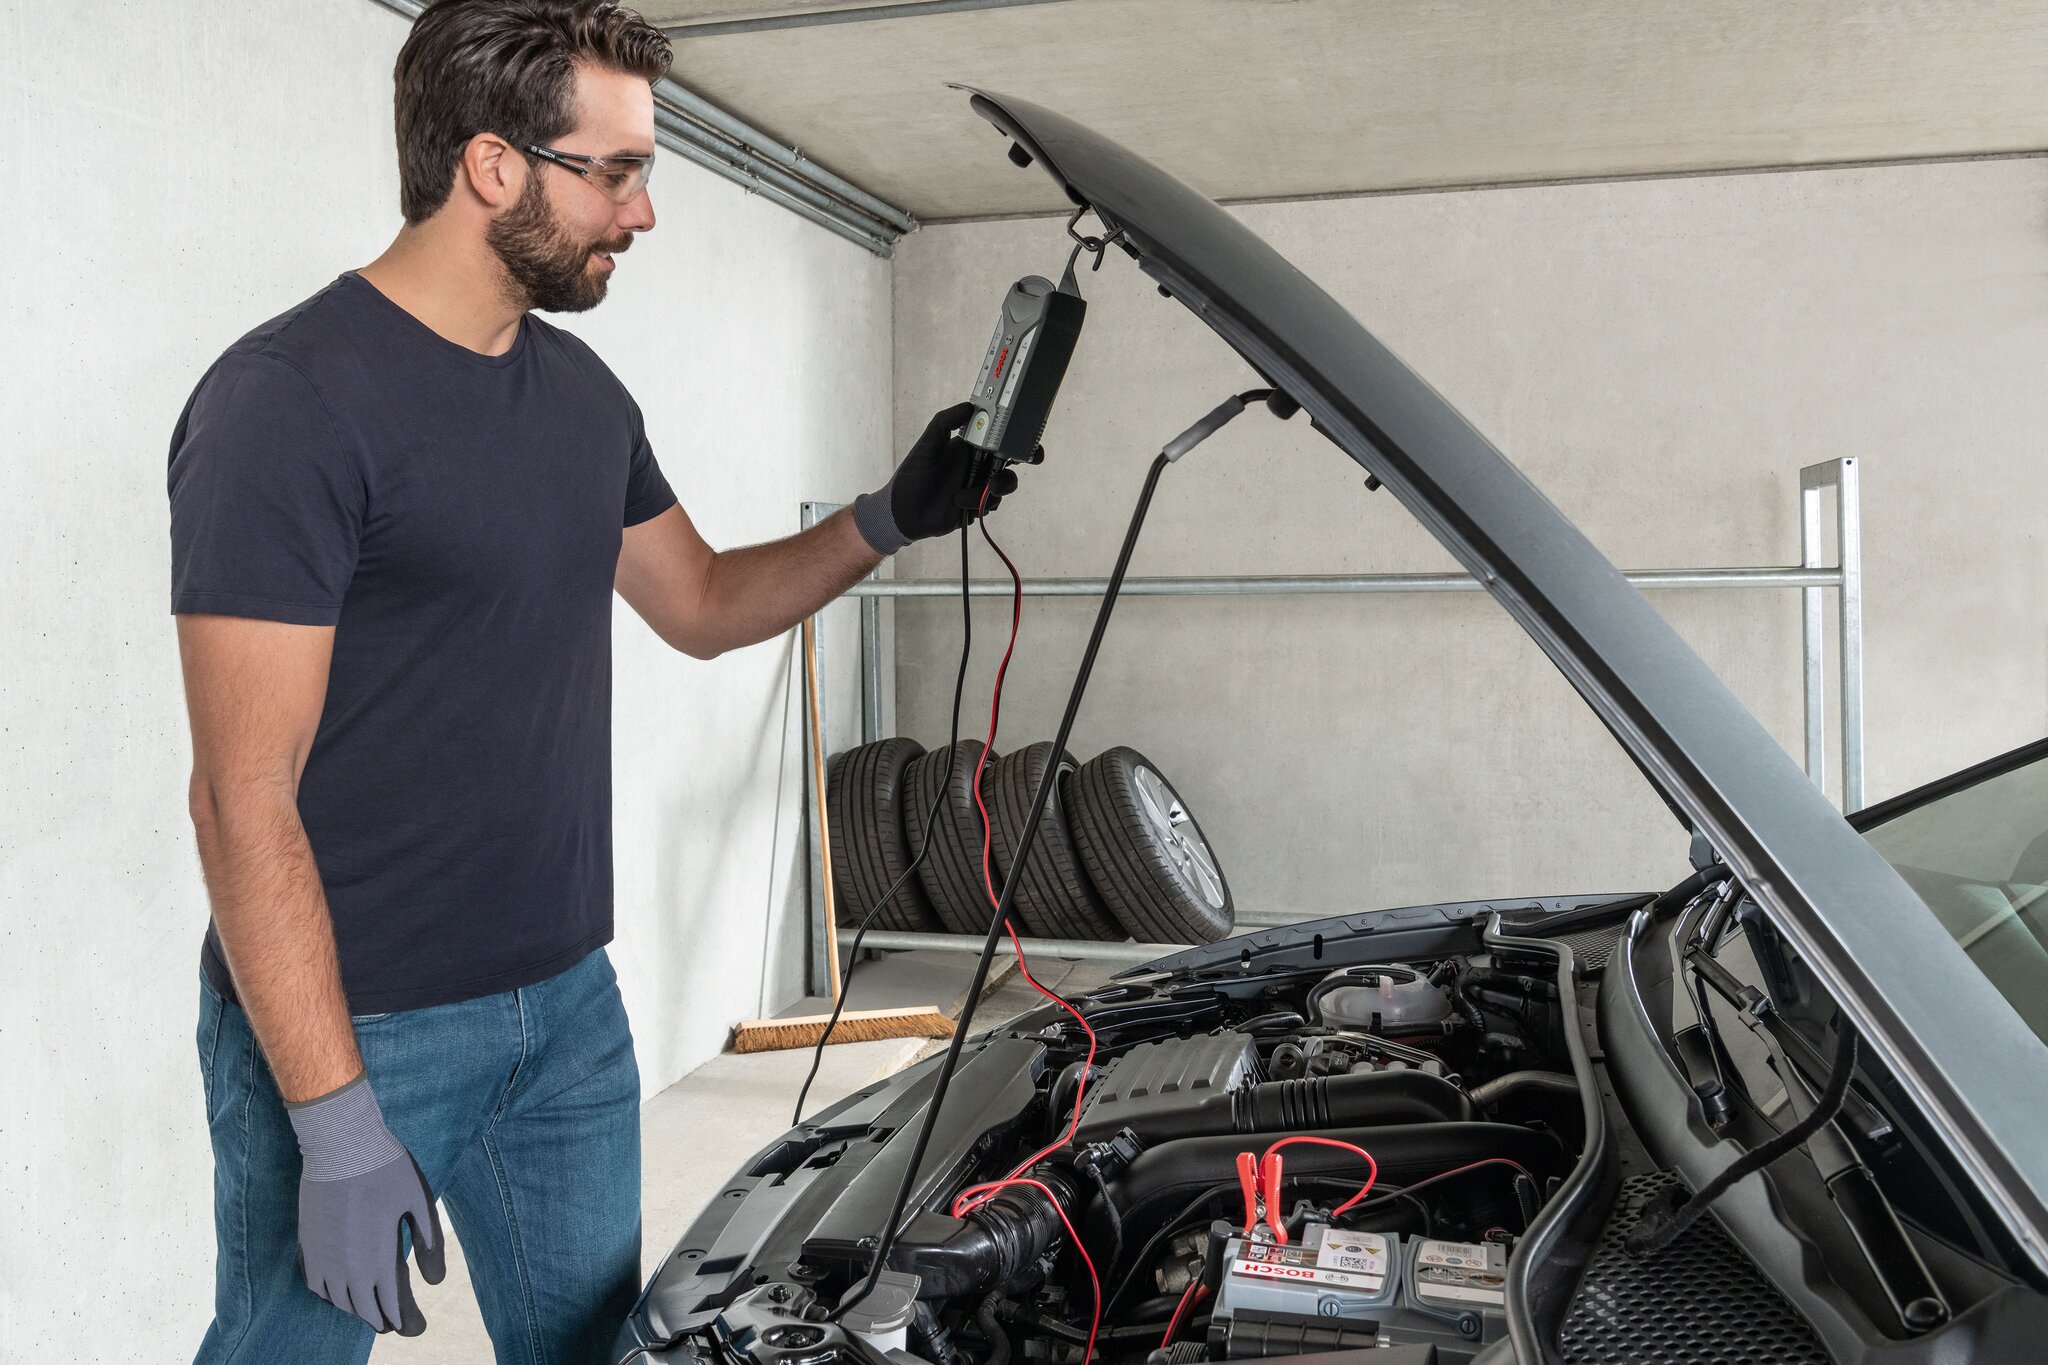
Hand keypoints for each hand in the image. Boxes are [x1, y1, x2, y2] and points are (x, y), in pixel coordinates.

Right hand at [287, 1073, 445, 1334]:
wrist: (341, 1143)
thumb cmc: (386, 1169)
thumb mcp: (419, 1203)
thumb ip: (428, 1244)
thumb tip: (434, 1282)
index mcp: (378, 1260)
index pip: (391, 1306)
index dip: (404, 1321)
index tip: (415, 1327)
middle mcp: (346, 1267)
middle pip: (363, 1309)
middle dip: (382, 1319)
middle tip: (395, 1323)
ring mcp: (322, 1257)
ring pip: (337, 1300)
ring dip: (355, 1308)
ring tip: (371, 1307)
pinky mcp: (307, 1243)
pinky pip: (315, 1284)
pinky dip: (329, 1294)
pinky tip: (340, 1291)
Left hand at [852, 402, 1027, 554]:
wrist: (904, 511)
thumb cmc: (913, 474)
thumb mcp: (927, 443)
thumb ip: (946, 421)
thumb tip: (969, 406)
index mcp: (970, 446)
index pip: (999, 436)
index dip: (1016, 435)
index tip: (1027, 435)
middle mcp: (978, 464)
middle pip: (1011, 459)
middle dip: (1024, 459)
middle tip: (1030, 459)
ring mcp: (979, 485)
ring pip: (1005, 483)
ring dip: (998, 486)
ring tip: (982, 489)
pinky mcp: (977, 505)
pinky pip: (992, 503)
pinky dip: (979, 502)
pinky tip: (959, 501)